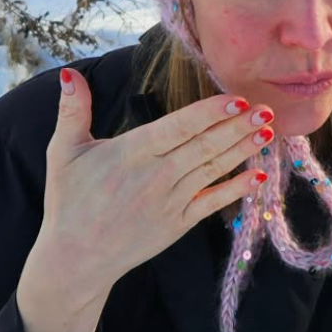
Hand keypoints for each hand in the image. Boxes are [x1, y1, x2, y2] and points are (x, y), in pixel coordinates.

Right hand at [32, 68, 277, 301]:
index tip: (236, 99)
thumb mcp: (63, 152)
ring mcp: (170, 202)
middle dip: (237, 127)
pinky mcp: (177, 224)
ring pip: (212, 170)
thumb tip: (69, 73)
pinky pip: (212, 203)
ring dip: (242, 150)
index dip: (209, 113)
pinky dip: (236, 189)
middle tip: (267, 110)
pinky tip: (258, 175)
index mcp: (130, 153)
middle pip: (204, 146)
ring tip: (267, 132)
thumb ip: (72, 111)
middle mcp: (155, 176)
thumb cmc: (69, 202)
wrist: (75, 258)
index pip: (178, 127)